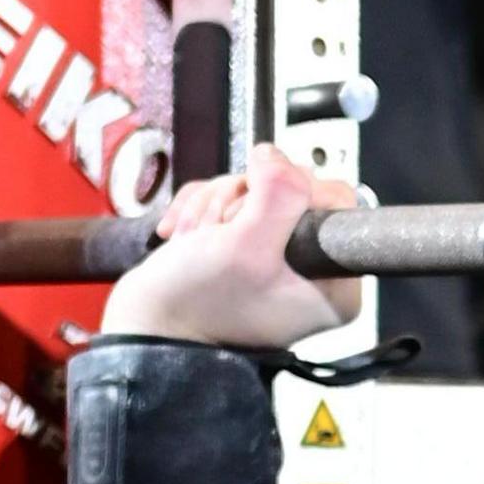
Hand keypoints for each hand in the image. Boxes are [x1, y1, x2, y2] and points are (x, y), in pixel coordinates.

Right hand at [104, 144, 364, 348]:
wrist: (145, 327)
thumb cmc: (195, 303)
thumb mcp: (247, 245)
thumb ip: (279, 193)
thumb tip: (278, 156)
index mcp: (335, 286)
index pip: (338, 201)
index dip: (290, 193)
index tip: (253, 217)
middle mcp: (315, 273)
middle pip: (294, 191)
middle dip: (243, 199)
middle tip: (220, 229)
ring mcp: (280, 259)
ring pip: (258, 191)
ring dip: (217, 205)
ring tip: (196, 238)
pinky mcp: (248, 247)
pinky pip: (234, 200)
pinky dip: (204, 209)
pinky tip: (187, 236)